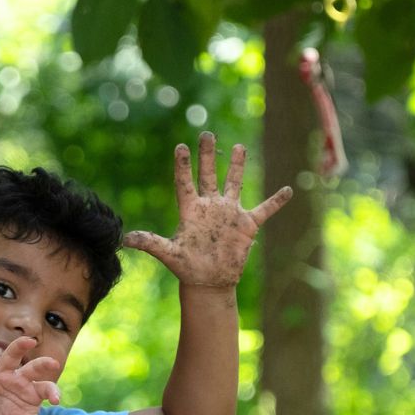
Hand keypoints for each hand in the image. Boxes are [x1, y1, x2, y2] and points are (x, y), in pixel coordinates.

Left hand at [0, 337, 60, 414]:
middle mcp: (3, 376)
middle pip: (11, 356)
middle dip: (20, 346)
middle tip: (28, 341)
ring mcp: (21, 382)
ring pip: (33, 368)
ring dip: (44, 364)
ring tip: (54, 364)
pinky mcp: (35, 393)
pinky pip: (46, 389)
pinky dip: (53, 392)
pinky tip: (56, 400)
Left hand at [123, 132, 292, 287]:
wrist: (208, 281)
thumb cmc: (187, 267)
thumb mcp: (168, 254)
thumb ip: (150, 243)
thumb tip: (126, 239)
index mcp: (191, 210)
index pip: (185, 182)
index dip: (183, 165)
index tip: (180, 146)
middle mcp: (210, 206)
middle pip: (209, 175)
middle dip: (208, 155)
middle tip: (207, 133)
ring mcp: (229, 213)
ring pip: (234, 183)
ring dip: (237, 166)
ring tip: (239, 146)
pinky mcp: (246, 225)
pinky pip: (264, 210)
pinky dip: (276, 202)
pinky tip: (288, 190)